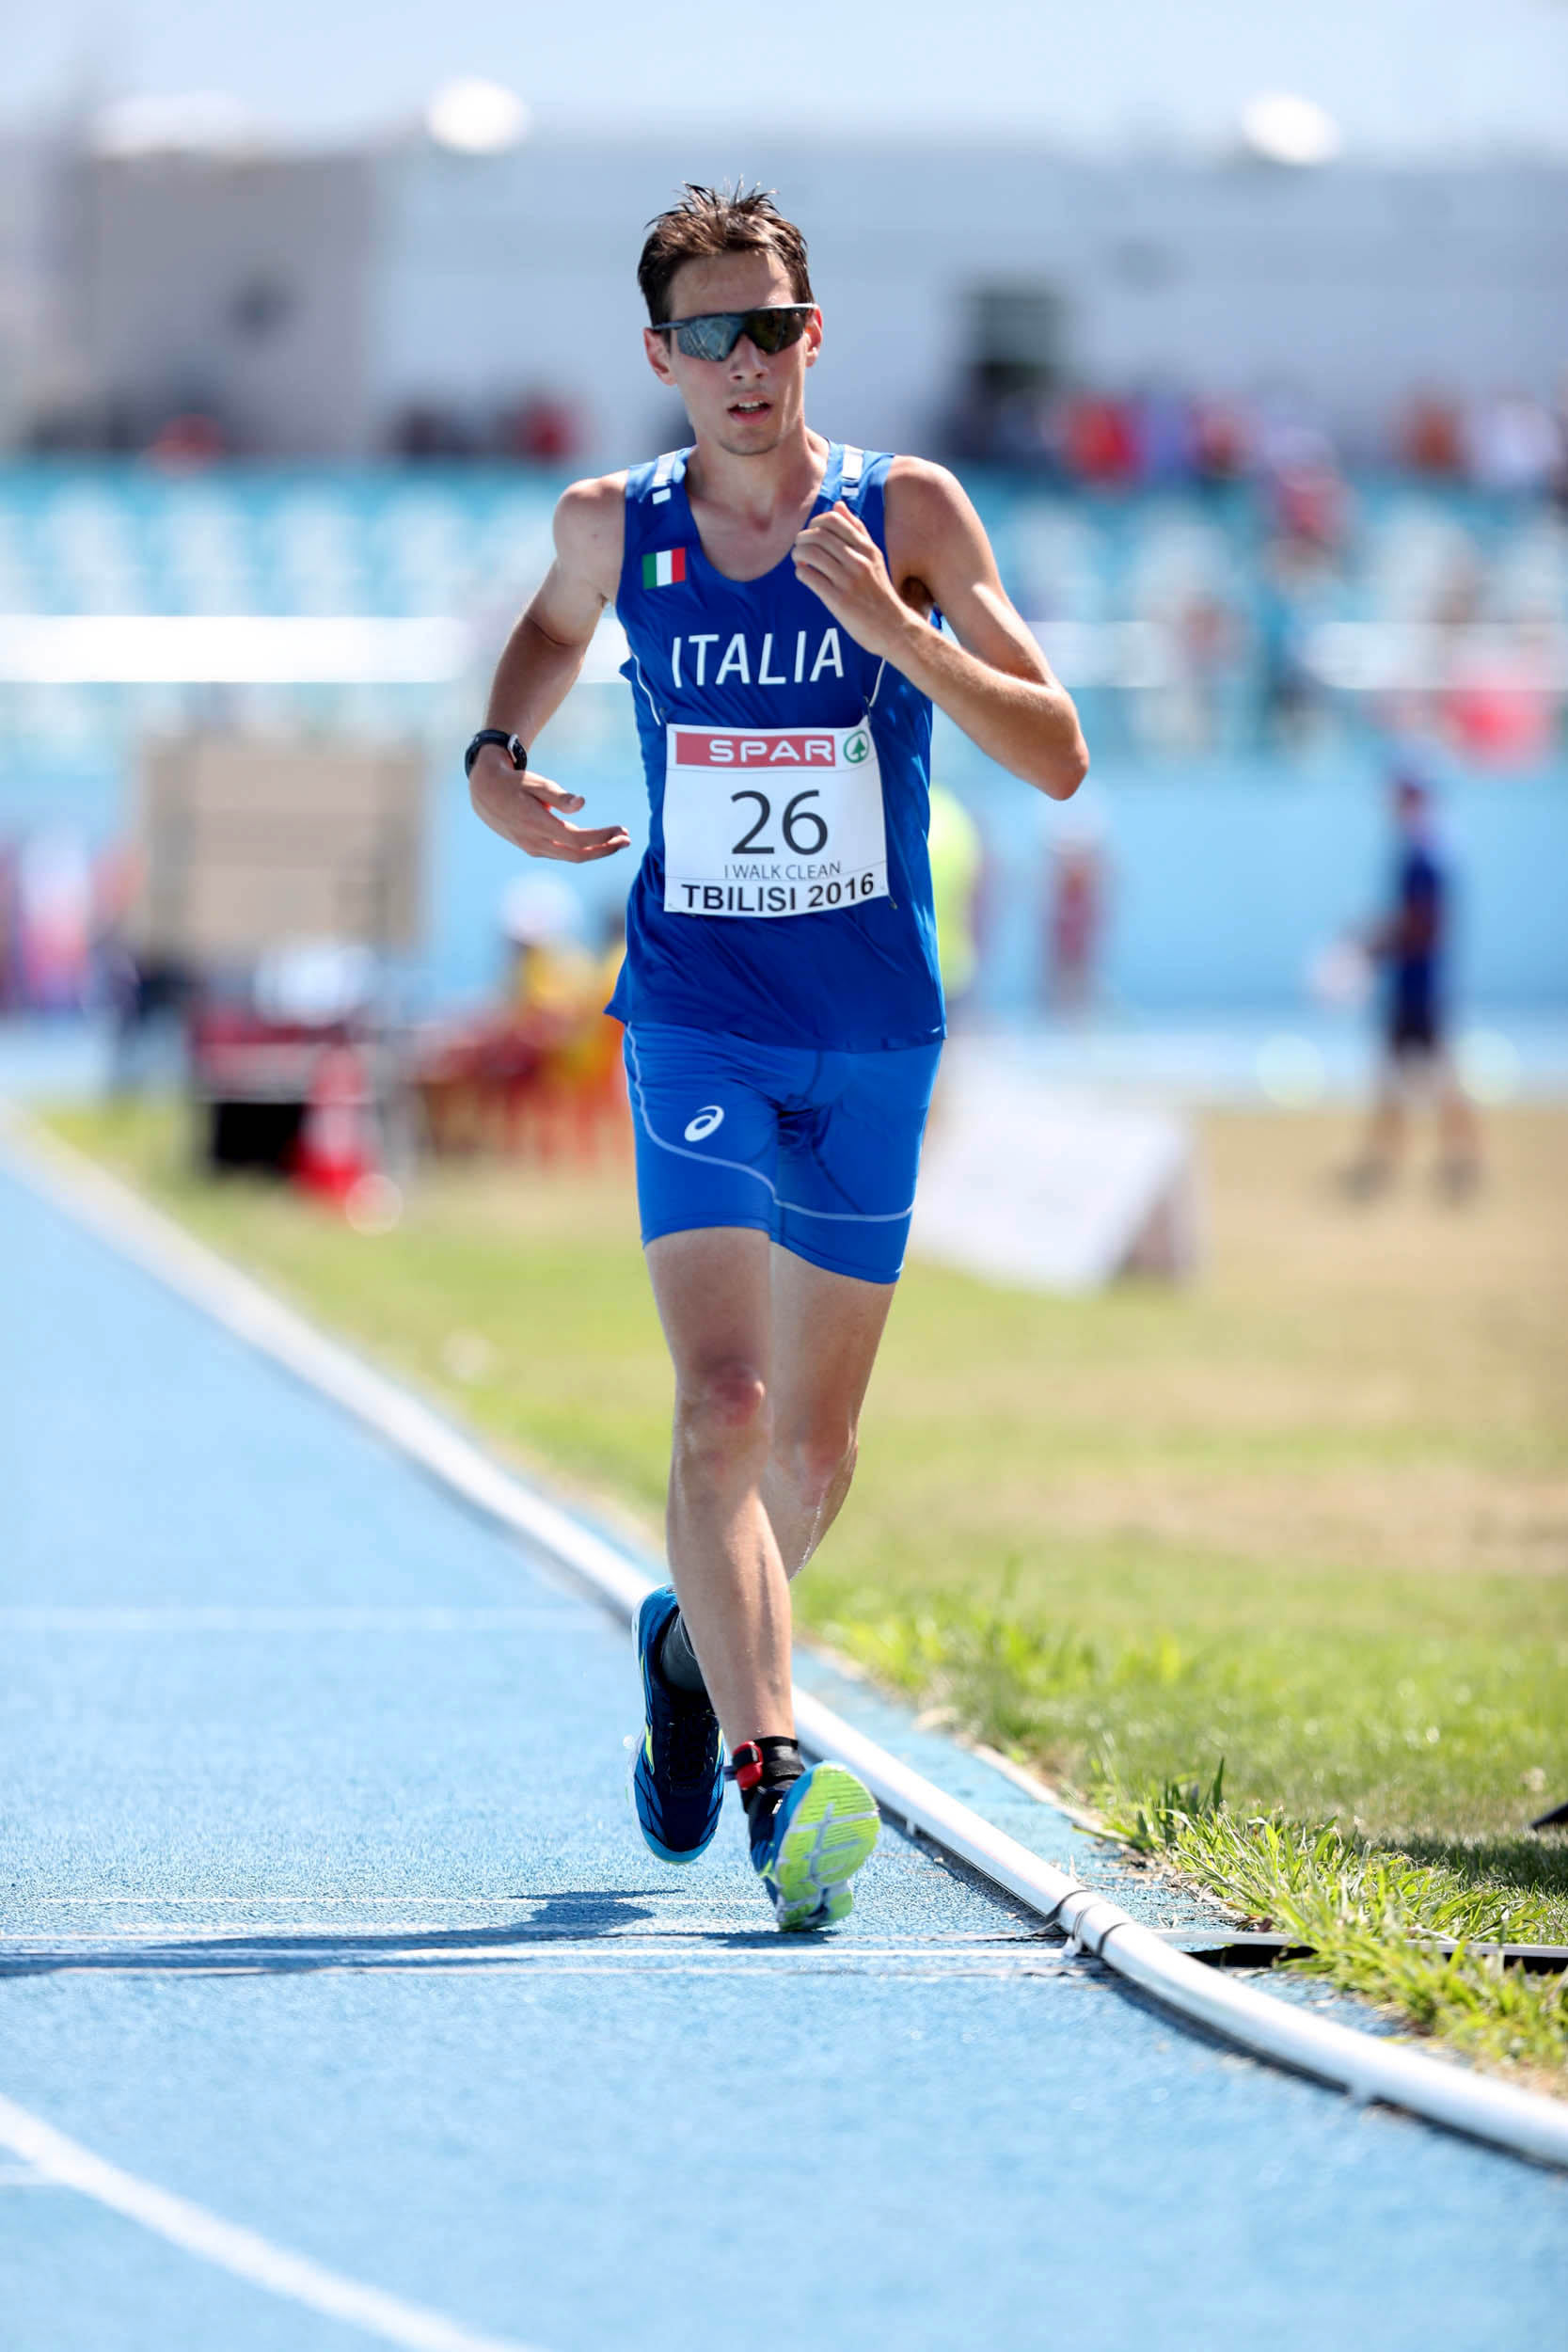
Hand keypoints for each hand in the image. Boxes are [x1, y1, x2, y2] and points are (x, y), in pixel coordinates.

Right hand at [471, 748, 629, 863]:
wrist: (484, 793)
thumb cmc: (513, 783)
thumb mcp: (535, 783)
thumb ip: (558, 796)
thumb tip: (582, 803)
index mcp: (537, 824)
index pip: (578, 839)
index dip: (602, 837)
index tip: (621, 829)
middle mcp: (535, 842)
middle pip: (578, 854)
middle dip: (606, 849)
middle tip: (627, 840)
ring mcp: (533, 848)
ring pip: (571, 857)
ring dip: (597, 851)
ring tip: (618, 841)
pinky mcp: (533, 848)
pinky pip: (563, 853)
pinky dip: (582, 850)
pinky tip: (596, 843)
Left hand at [791, 501, 913, 661]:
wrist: (893, 628)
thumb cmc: (879, 593)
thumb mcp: (874, 557)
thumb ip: (857, 531)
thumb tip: (838, 505)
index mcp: (867, 548)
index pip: (833, 520)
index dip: (815, 522)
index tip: (812, 532)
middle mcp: (858, 560)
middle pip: (818, 534)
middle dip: (802, 538)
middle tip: (800, 546)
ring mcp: (848, 580)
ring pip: (811, 553)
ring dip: (798, 553)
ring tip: (799, 559)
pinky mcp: (838, 600)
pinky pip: (809, 576)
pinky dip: (800, 572)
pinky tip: (804, 575)